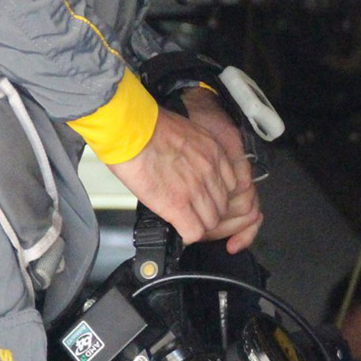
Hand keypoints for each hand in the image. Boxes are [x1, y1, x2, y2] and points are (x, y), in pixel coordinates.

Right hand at [107, 102, 259, 252]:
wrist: (130, 129)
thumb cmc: (147, 126)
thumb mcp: (184, 133)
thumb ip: (194, 154)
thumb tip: (187, 169)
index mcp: (214, 153)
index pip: (229, 186)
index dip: (214, 195)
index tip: (202, 198)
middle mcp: (210, 172)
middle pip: (222, 207)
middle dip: (207, 212)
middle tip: (190, 211)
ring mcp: (196, 190)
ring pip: (211, 222)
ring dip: (197, 224)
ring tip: (181, 220)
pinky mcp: (178, 205)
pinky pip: (194, 232)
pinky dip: (186, 233)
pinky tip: (176, 226)